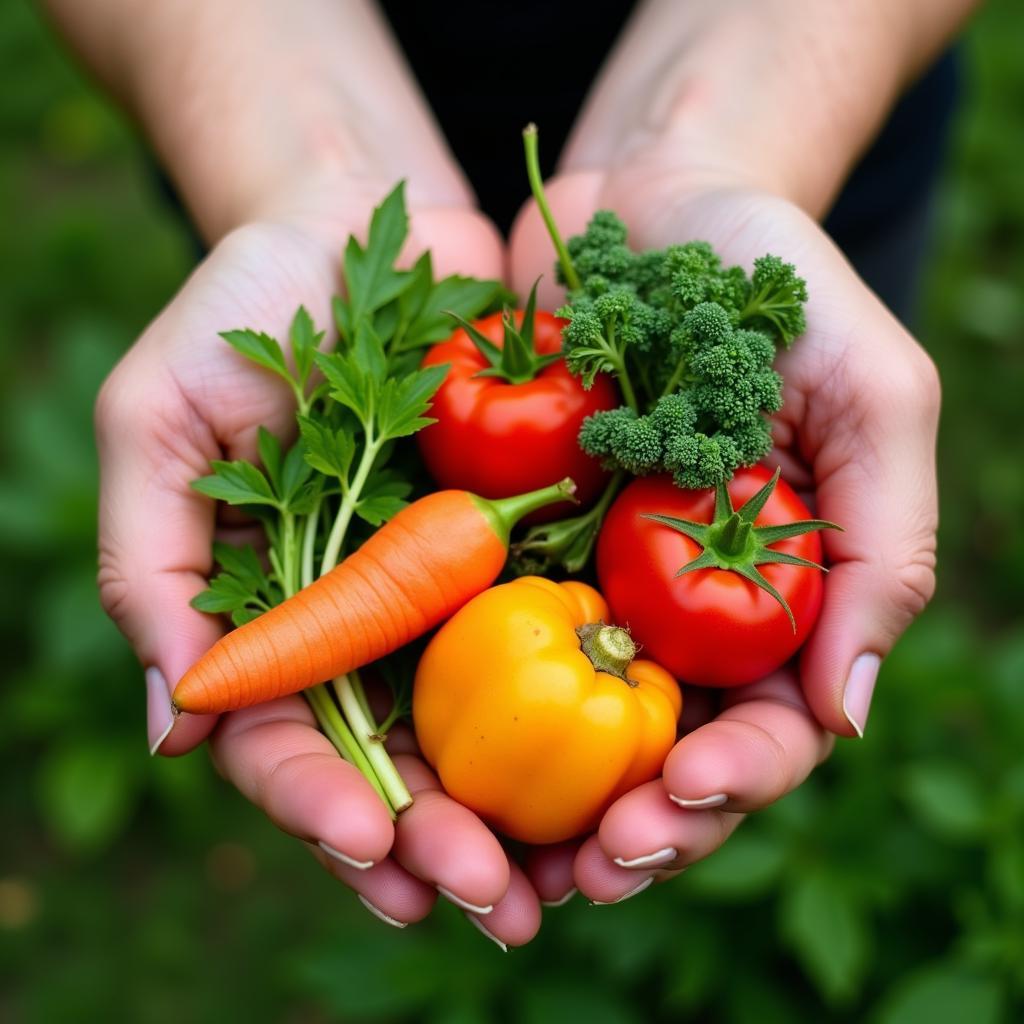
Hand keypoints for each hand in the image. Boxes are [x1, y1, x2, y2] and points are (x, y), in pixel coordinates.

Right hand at [95, 181, 546, 944]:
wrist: (373, 220)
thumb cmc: (251, 306)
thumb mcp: (164, 419)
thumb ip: (152, 567)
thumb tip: (173, 730)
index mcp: (275, 610)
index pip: (285, 737)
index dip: (319, 802)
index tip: (373, 847)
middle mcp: (367, 616)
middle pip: (397, 760)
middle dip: (436, 841)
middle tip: (489, 904)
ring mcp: (451, 585)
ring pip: (485, 728)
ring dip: (522, 813)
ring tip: (564, 882)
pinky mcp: (532, 542)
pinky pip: (564, 635)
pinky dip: (596, 707)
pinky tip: (633, 769)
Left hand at [508, 155, 938, 897]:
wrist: (649, 202)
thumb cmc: (772, 285)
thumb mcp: (867, 393)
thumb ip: (883, 550)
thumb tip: (844, 717)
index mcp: (770, 602)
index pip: (762, 729)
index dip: (730, 780)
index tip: (679, 795)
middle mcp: (676, 614)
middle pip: (655, 759)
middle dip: (629, 829)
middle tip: (585, 870)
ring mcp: (583, 585)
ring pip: (559, 732)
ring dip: (532, 811)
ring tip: (496, 863)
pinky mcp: (500, 544)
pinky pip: (474, 642)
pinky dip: (454, 710)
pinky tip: (422, 762)